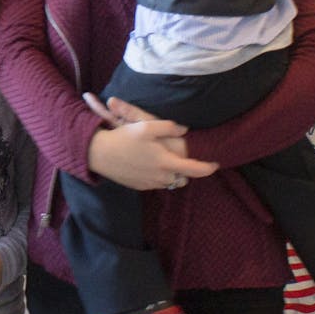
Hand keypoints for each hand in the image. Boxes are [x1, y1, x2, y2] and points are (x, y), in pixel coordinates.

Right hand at [84, 94, 217, 190]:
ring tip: (165, 161)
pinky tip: (148, 165)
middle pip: (182, 178)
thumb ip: (169, 127)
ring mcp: (149, 184)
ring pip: (169, 182)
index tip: (215, 164)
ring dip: (171, 174)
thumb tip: (184, 130)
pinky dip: (158, 177)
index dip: (208, 168)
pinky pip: (155, 184)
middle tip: (182, 159)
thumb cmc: (124, 138)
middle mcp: (160, 176)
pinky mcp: (139, 187)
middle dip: (186, 171)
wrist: (99, 154)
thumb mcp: (147, 126)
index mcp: (166, 162)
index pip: (195, 169)